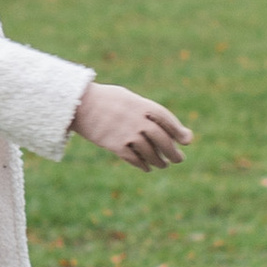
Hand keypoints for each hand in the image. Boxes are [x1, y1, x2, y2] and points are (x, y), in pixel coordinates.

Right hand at [71, 80, 191, 168]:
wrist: (80, 104)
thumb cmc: (107, 100)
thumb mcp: (129, 99)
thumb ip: (147, 112)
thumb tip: (167, 128)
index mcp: (142, 105)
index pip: (167, 120)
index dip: (179, 131)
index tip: (186, 141)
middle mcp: (137, 120)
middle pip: (162, 140)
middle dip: (173, 152)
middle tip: (179, 159)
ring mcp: (127, 134)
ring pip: (150, 152)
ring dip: (159, 161)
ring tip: (163, 164)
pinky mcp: (115, 145)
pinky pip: (134, 159)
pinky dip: (143, 165)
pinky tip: (147, 167)